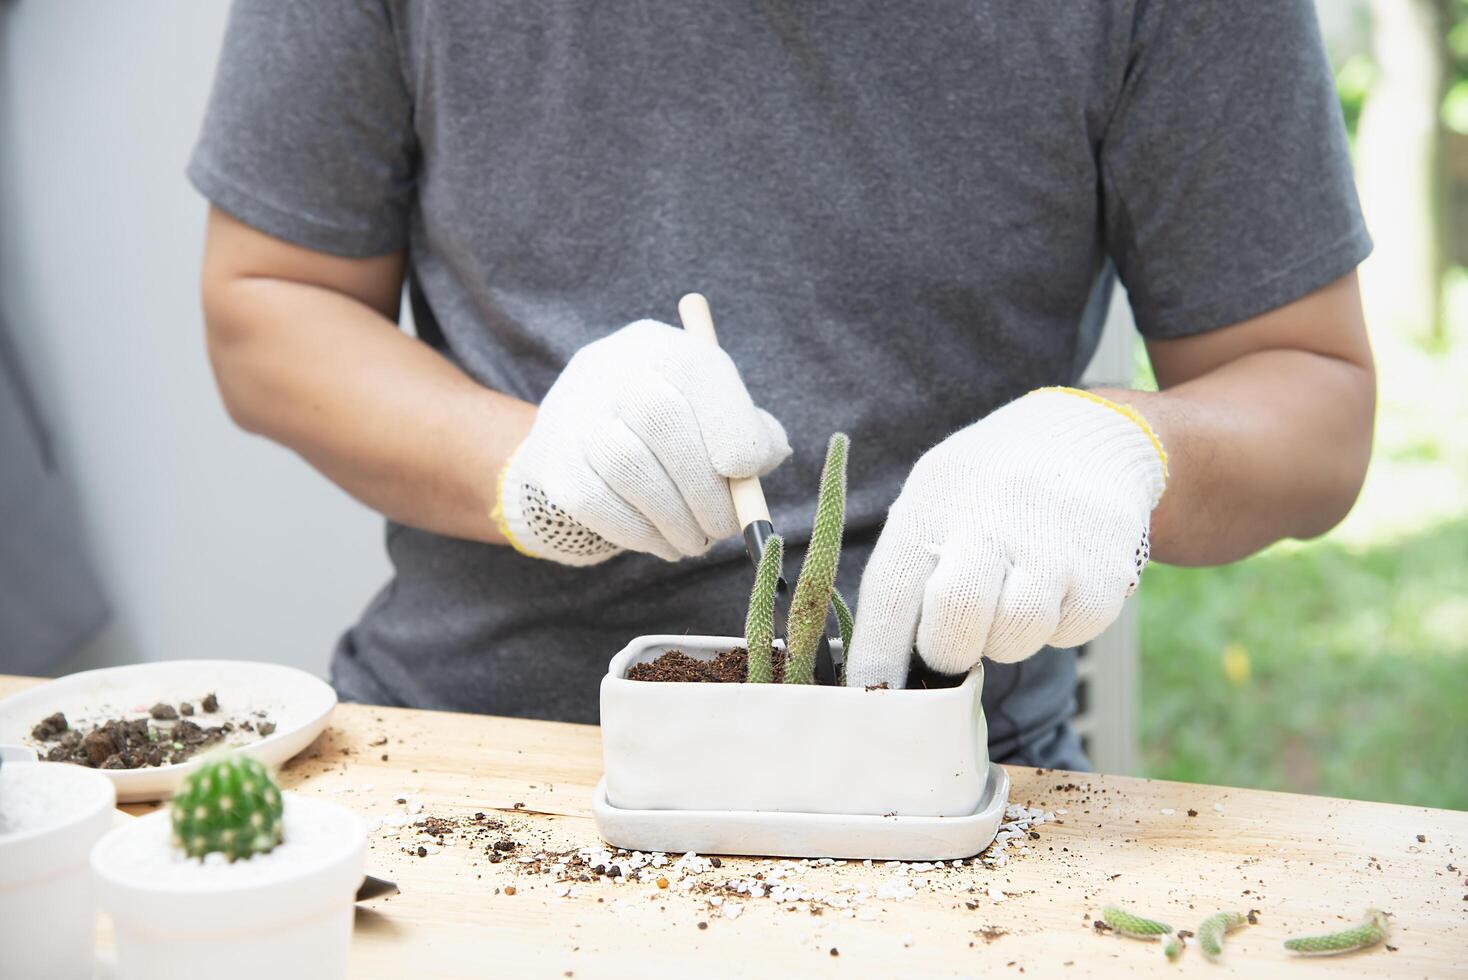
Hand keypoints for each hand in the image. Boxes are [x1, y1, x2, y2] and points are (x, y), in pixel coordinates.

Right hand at [493, 320, 789, 564]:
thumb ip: (751, 436)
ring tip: (697, 541)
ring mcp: (574, 413)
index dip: (729, 425)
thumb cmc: (673, 430)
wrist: (584, 440)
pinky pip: (596, 502)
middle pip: (660, 419)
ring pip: (627, 466)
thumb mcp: (714, 415)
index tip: (747, 472)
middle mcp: (611, 368)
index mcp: (662, 347)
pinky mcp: (553, 461)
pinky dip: (640, 532)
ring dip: (674, 518)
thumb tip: (766, 461)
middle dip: (703, 485)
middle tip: (725, 526)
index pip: (698, 371)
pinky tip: (664, 542)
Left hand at [844, 388, 1166, 687]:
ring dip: (1005, 637)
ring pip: (1017, 635)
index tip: (872, 699)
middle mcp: (993, 517)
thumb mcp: (932, 501)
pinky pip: (1070, 633)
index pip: (892, 590)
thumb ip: (906, 574)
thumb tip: (880, 674)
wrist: (1086, 438)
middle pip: (958, 613)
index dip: (878, 657)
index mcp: (933, 502)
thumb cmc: (986, 490)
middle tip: (954, 643)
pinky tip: (1055, 585)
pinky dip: (1058, 625)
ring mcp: (1055, 544)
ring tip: (1009, 597)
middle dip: (949, 649)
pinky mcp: (1106, 570)